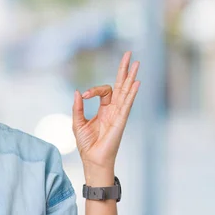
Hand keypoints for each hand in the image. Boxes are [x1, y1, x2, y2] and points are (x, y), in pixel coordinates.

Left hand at [72, 51, 139, 180]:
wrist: (92, 160)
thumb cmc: (87, 145)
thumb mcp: (78, 123)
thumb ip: (78, 107)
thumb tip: (78, 92)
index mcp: (105, 109)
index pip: (105, 91)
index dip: (94, 90)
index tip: (84, 96)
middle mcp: (114, 110)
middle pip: (121, 85)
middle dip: (124, 69)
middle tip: (129, 53)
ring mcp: (119, 114)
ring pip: (126, 91)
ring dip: (131, 76)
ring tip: (136, 62)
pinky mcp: (121, 121)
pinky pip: (127, 104)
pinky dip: (131, 93)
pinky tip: (136, 82)